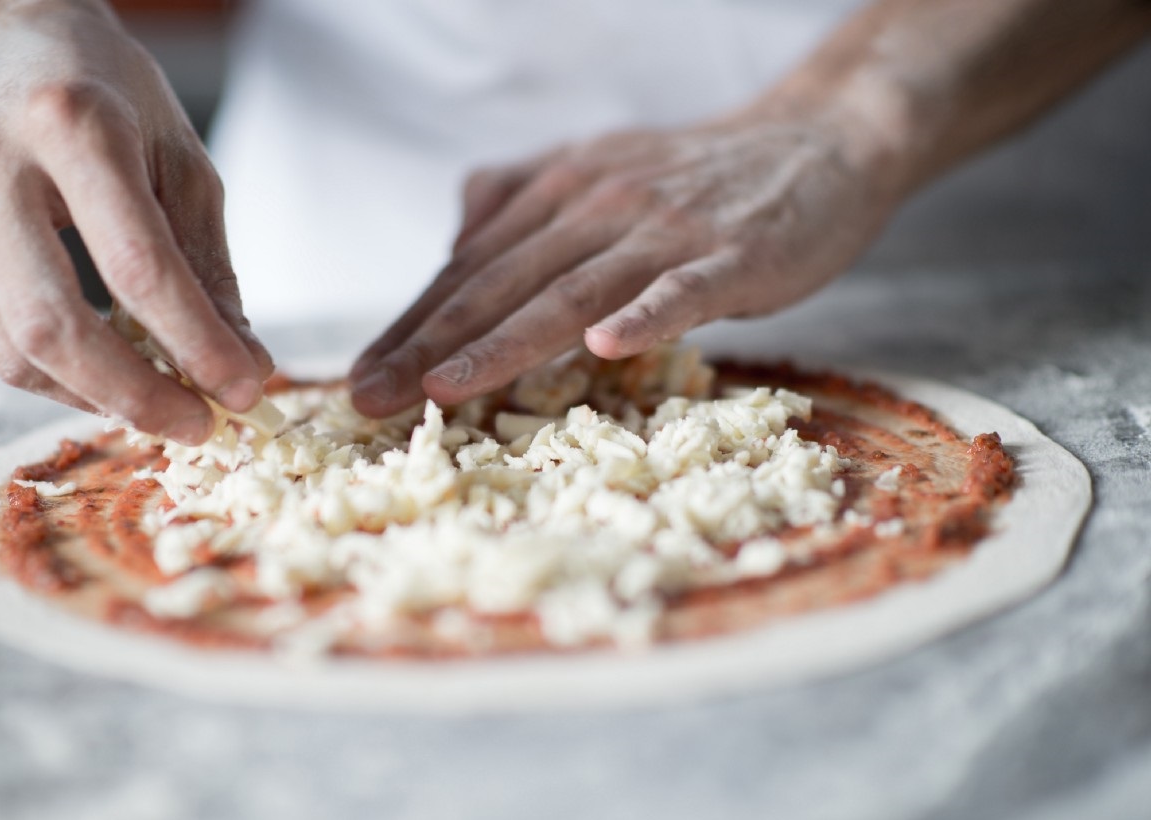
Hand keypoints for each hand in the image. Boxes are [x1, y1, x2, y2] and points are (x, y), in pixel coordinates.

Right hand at [0, 1, 269, 443]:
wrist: (5, 43)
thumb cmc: (108, 93)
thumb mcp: (181, 159)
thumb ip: (208, 266)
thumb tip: (242, 366)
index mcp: (69, 124)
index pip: (137, 266)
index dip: (195, 343)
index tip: (244, 389)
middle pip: (54, 326)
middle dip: (136, 395)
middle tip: (198, 425)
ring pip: (15, 352)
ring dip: (98, 397)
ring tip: (165, 405)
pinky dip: (65, 376)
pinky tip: (115, 374)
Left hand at [350, 102, 900, 416]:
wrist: (816, 140)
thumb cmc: (695, 176)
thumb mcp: (595, 168)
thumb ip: (520, 197)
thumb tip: (456, 238)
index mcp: (558, 193)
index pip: (470, 269)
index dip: (411, 324)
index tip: (358, 378)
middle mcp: (597, 206)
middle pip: (500, 283)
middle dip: (427, 345)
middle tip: (368, 399)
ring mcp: (664, 231)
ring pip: (571, 291)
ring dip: (503, 342)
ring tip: (444, 389)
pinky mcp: (732, 256)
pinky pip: (682, 290)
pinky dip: (645, 317)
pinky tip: (608, 348)